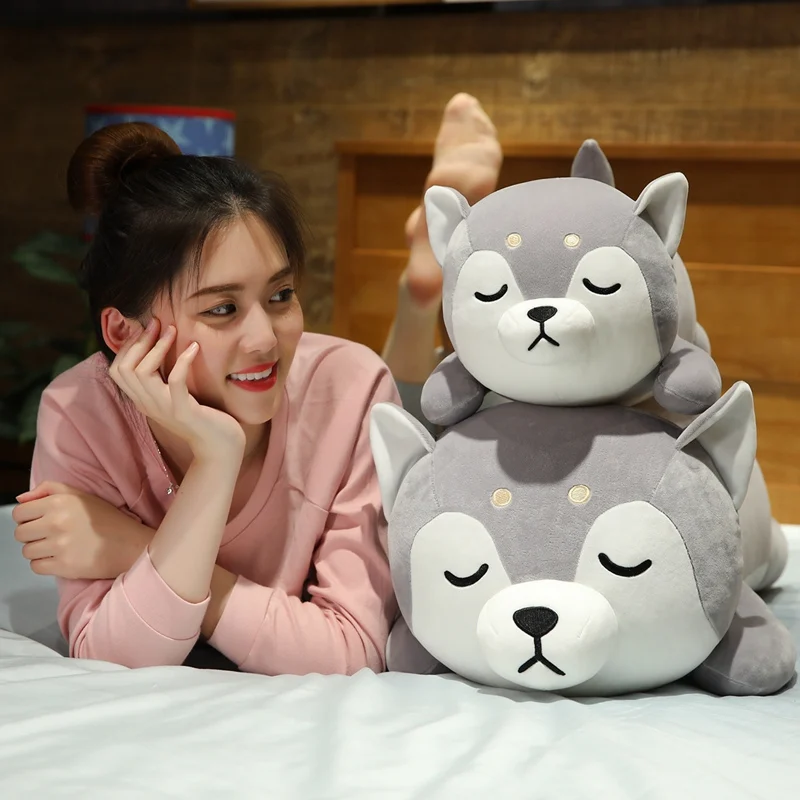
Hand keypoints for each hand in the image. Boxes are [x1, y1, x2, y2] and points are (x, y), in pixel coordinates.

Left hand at [12, 482, 153, 579]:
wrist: (129, 544)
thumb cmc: (107, 519)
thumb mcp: (81, 495)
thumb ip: (49, 489)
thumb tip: (21, 498)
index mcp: (59, 502)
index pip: (19, 512)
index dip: (27, 518)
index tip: (39, 521)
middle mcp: (57, 522)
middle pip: (20, 533)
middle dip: (32, 535)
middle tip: (50, 534)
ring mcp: (60, 545)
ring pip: (27, 552)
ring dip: (39, 550)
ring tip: (58, 546)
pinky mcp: (64, 566)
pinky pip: (36, 567)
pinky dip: (45, 564)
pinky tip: (60, 557)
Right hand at [110, 319, 245, 462]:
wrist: (221, 449)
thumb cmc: (204, 419)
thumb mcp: (176, 397)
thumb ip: (164, 380)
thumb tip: (159, 349)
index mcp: (143, 400)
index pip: (118, 370)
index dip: (128, 346)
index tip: (146, 328)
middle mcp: (148, 405)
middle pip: (125, 368)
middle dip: (139, 341)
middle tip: (157, 323)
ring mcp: (164, 409)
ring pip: (143, 372)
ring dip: (158, 347)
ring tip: (173, 330)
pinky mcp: (184, 411)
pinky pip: (175, 381)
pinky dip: (182, 361)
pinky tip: (194, 348)